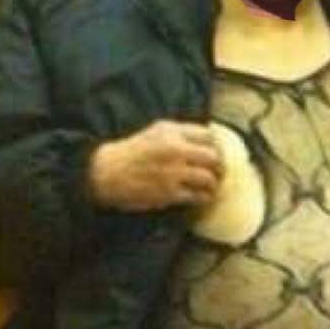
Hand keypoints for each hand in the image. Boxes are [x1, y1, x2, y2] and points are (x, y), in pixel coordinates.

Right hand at [88, 120, 224, 211]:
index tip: (218, 153)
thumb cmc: (134, 151)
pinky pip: (197, 196)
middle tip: (219, 172)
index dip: (217, 146)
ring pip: (209, 179)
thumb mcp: (156, 131)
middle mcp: (175, 151)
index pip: (209, 136)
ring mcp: (173, 173)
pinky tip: (202, 197)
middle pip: (214, 158)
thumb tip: (210, 136)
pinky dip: (203, 197)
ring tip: (212, 186)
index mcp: (173, 133)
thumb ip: (182, 132)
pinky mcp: (170, 193)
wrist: (109, 172)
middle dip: (220, 166)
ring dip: (213, 184)